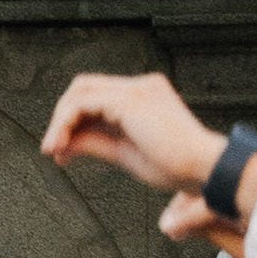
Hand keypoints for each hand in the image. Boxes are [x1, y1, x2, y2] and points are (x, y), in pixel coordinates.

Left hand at [42, 72, 227, 193]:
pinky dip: (65, 123)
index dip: (74, 121)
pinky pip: (83, 103)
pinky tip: (61, 145)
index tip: (62, 150)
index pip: (97, 97)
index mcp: (145, 97)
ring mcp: (137, 89)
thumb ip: (95, 143)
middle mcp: (142, 87)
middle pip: (84, 88)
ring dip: (59, 122)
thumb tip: (64, 144)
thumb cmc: (177, 167)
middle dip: (62, 117)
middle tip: (52, 147)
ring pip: (80, 92)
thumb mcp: (125, 154)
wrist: (204, 171)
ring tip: (52, 149)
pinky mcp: (131, 100)